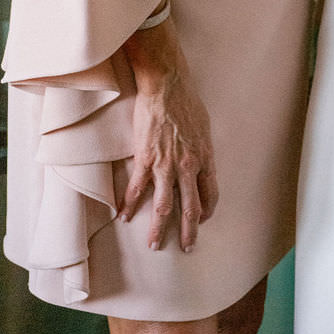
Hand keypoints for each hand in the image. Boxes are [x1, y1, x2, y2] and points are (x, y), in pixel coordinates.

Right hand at [119, 22, 218, 251]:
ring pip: (163, 206)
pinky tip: (124, 216)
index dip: (206, 211)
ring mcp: (166, 166)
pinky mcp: (145, 159)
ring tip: (154, 245)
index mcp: (205, 158)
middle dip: (189, 231)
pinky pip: (137, 188)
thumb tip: (199, 159)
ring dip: (159, 228)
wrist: (167, 86)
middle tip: (187, 247)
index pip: (210, 194)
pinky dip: (129, 205)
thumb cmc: (187, 101)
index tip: (201, 220)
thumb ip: (201, 148)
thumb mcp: (204, 127)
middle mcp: (188, 167)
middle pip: (190, 208)